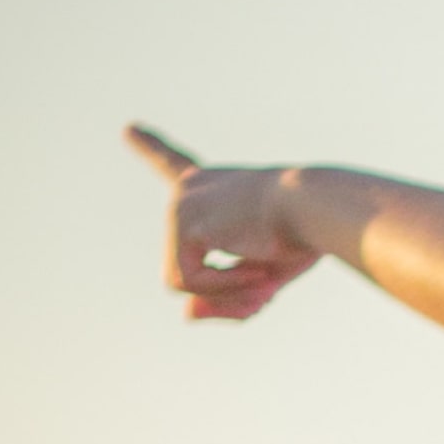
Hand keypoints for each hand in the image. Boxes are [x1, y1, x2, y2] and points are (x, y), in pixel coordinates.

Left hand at [128, 123, 323, 320]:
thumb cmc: (304, 234)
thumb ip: (226, 297)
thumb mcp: (265, 276)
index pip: (178, 166)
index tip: (129, 128)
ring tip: (266, 278)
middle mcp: (190, 188)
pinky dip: (226, 287)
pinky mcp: (184, 225)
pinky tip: (258, 269)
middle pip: (188, 264)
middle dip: (227, 290)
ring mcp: (181, 204)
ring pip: (186, 281)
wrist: (314, 207)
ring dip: (229, 292)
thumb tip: (186, 315)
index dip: (152, 148)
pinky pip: (191, 282)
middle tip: (269, 294)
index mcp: (215, 184)